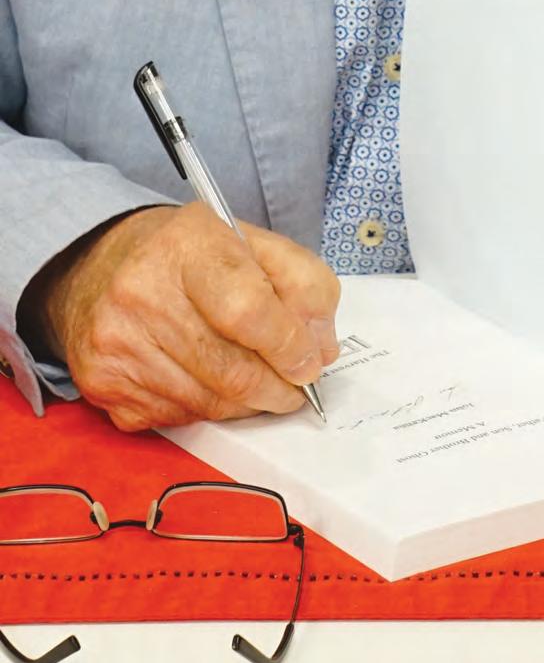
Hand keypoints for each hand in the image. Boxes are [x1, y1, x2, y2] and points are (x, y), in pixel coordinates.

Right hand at [26, 203, 340, 430]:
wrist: (104, 265)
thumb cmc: (193, 256)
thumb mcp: (256, 243)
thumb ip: (304, 285)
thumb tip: (321, 349)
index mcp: (187, 245)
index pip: (247, 310)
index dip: (289, 346)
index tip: (310, 362)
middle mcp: (141, 292)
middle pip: (231, 369)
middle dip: (278, 387)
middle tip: (295, 387)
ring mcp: (116, 342)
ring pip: (209, 402)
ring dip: (247, 403)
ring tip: (259, 384)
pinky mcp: (104, 383)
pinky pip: (179, 418)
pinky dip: (209, 410)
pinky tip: (211, 383)